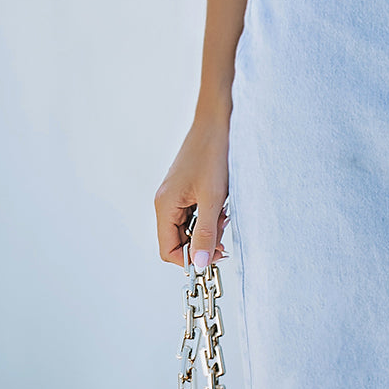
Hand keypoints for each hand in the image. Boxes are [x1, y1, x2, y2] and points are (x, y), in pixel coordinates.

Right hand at [154, 116, 230, 270]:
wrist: (218, 124)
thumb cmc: (213, 155)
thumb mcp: (213, 200)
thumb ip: (205, 233)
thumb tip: (199, 263)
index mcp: (164, 206)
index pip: (168, 250)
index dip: (190, 259)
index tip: (212, 257)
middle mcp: (165, 203)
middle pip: (179, 241)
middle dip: (203, 242)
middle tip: (223, 234)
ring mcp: (175, 197)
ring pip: (190, 228)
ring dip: (209, 228)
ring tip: (223, 213)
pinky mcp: (186, 191)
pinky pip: (195, 214)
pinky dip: (210, 216)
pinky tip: (222, 205)